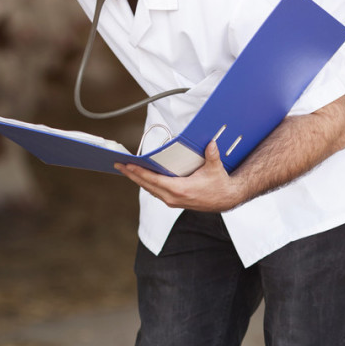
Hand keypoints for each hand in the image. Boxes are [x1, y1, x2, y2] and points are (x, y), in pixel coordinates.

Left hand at [115, 140, 244, 211]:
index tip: (128, 166)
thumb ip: (212, 155)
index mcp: (180, 190)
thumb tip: (211, 143)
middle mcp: (173, 197)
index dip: (139, 172)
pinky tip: (139, 177)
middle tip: (118, 165)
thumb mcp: (215, 169)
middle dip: (132, 175)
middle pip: (146, 185)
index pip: (154, 180)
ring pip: (149, 189)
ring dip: (137, 179)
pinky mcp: (173, 201)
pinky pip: (155, 192)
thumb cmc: (219, 185)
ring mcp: (172, 201)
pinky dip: (146, 184)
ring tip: (125, 170)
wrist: (225, 200)